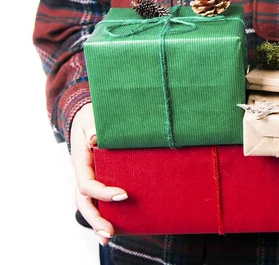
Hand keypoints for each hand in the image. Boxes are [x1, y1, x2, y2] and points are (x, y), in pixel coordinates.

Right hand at [71, 103, 127, 245]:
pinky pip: (97, 200)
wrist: (90, 115)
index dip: (103, 192)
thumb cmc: (93, 116)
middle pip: (84, 202)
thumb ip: (94, 128)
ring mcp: (89, 178)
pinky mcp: (99, 179)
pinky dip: (104, 214)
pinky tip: (116, 228)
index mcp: (81, 161)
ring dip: (97, 222)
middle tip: (110, 232)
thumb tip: (96, 137)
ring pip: (88, 205)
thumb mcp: (92, 118)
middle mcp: (83, 173)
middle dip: (96, 219)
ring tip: (109, 237)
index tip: (124, 195)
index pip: (88, 184)